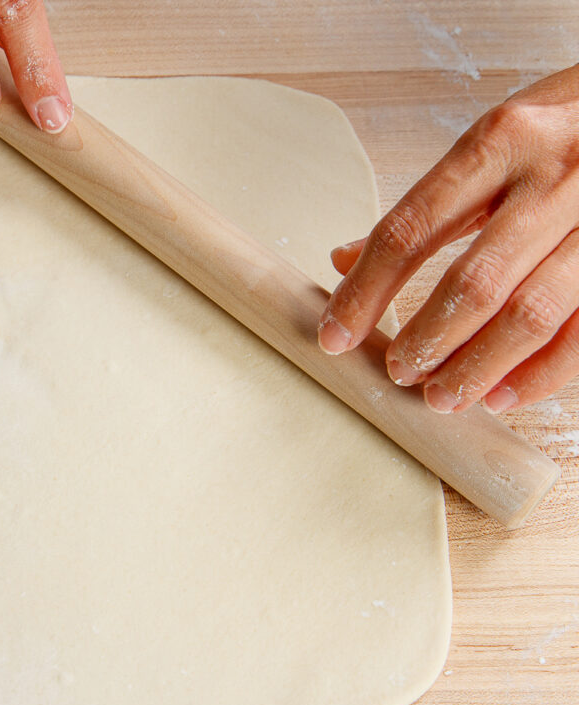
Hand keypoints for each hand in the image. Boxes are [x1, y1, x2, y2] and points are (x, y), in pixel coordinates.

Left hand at [319, 64, 578, 413]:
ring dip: (478, 365)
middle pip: (473, 281)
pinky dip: (542, 372)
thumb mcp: (496, 140)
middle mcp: (551, 179)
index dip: (366, 292)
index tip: (335, 336)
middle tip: (399, 372)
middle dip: (427, 338)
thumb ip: (428, 205)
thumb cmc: (570, 123)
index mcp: (498, 143)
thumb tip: (342, 261)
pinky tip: (504, 394)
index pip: (410, 230)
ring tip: (442, 395)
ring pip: (530, 312)